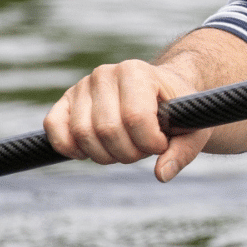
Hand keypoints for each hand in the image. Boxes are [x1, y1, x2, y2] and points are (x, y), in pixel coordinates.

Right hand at [44, 59, 212, 181]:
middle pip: (107, 130)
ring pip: (82, 134)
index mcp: (137, 72)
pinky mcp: (65, 101)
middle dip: (128, 153)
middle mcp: (105, 74)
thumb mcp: (193, 127)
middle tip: (143, 149)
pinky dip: (69, 148)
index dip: (150, 143)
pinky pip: (54, 127)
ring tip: (125, 147)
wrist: (161, 91)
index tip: (161, 144)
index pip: (135, 118)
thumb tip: (162, 174)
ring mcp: (82, 86)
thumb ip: (183, 151)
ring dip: (105, 155)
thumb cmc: (177, 110)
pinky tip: (88, 153)